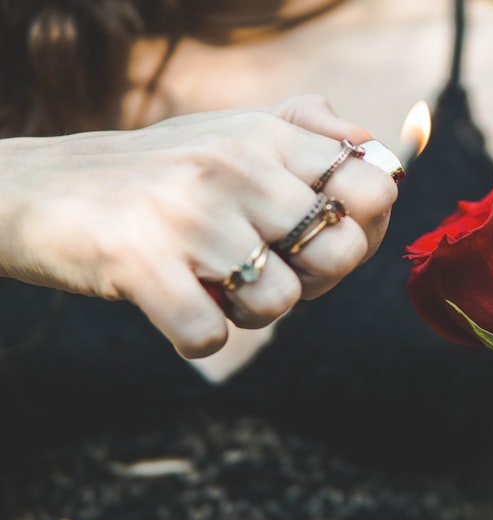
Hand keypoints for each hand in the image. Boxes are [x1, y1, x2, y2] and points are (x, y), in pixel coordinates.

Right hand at [0, 95, 396, 357]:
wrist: (36, 189)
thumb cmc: (156, 171)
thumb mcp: (232, 131)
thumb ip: (309, 134)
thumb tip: (377, 155)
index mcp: (267, 135)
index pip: (375, 188)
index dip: (365, 228)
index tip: (322, 237)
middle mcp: (236, 167)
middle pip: (341, 252)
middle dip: (314, 280)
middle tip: (268, 269)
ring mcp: (189, 215)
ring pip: (281, 303)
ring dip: (249, 311)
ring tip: (212, 283)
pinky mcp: (141, 263)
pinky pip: (212, 336)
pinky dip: (198, 335)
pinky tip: (177, 305)